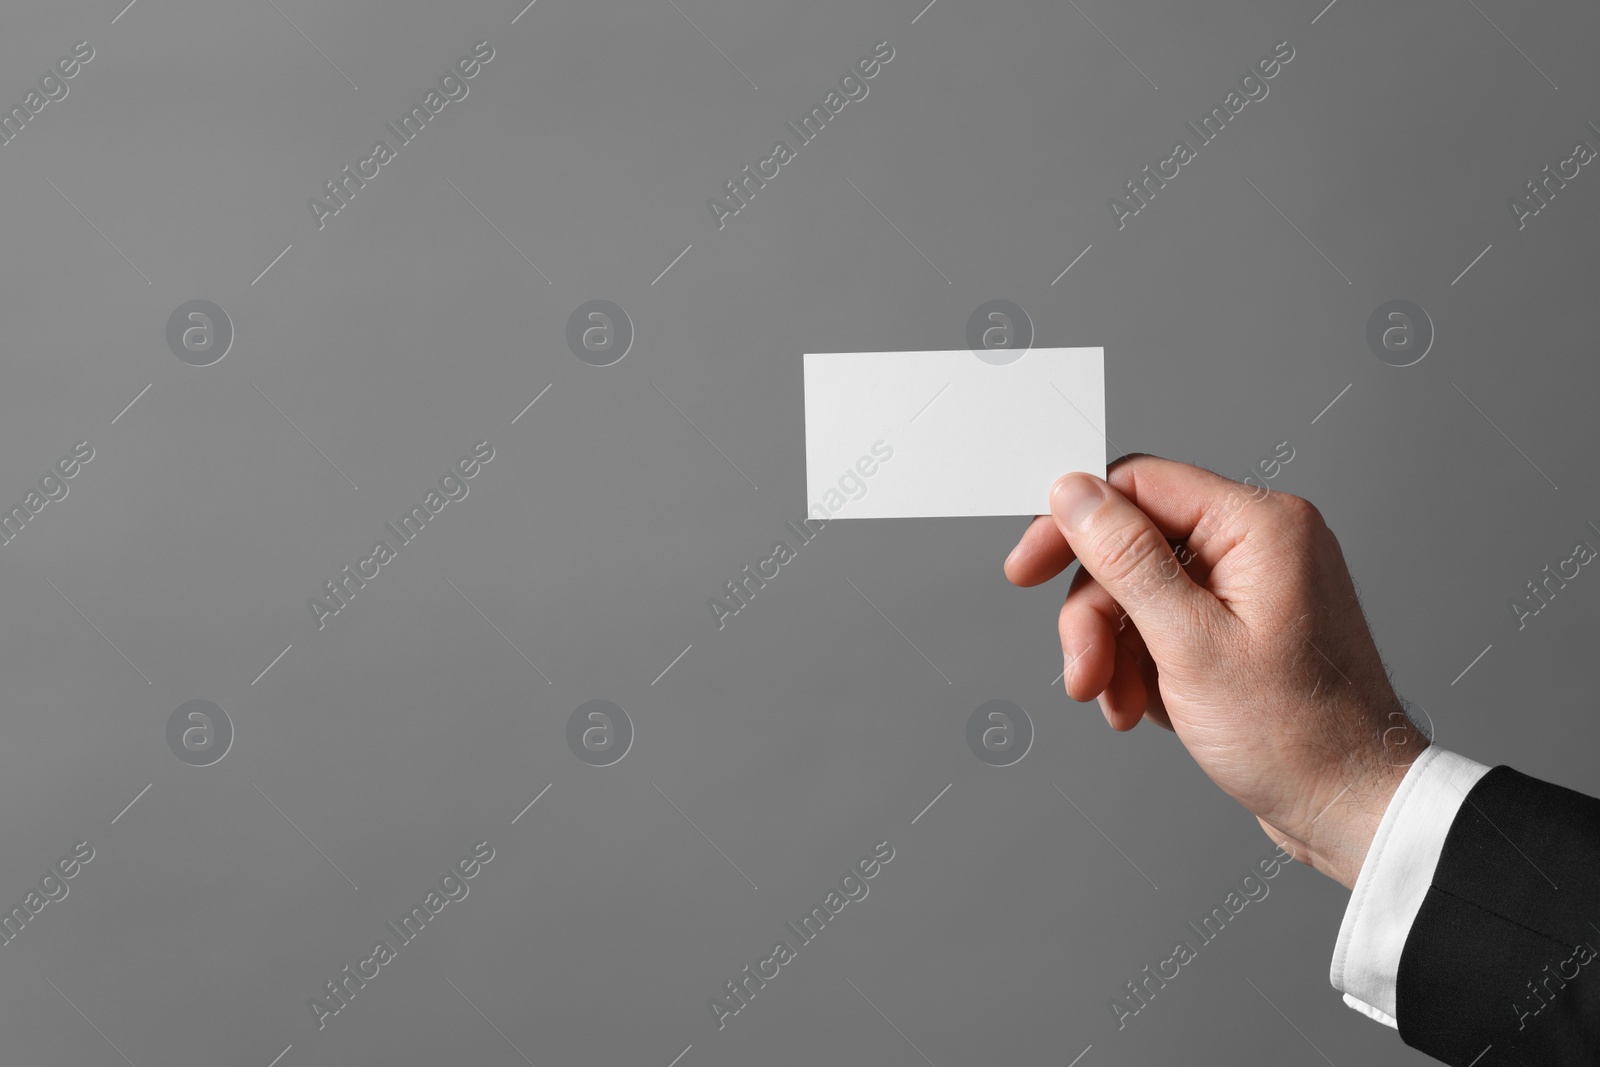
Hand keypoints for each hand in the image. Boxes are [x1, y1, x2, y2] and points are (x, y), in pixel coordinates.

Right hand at [1004, 453, 1428, 887]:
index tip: (1027, 568)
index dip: (1073, 526)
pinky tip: (1143, 705)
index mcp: (1260, 525)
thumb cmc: (1296, 735)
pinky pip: (1166, 620)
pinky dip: (1142, 663)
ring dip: (1114, 649)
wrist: (1348, 806)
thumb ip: (1125, 559)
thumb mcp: (1189, 644)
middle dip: (1096, 614)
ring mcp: (1254, 583)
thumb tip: (1075, 493)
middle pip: (1133, 544)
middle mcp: (1260, 542)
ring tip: (1116, 701)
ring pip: (1141, 589)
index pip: (1138, 486)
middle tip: (1081, 670)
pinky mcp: (1244, 621)